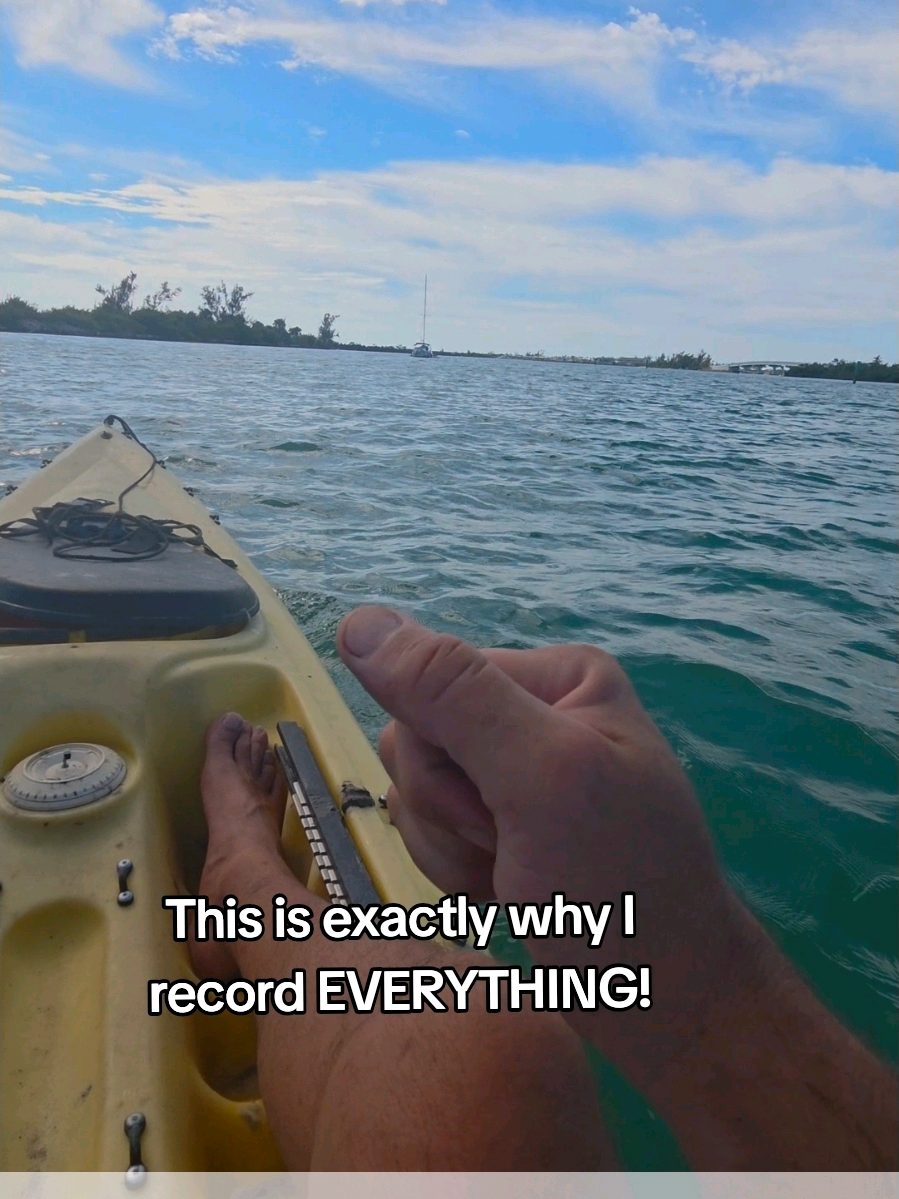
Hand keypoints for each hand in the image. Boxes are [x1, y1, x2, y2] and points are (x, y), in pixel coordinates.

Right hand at [336, 606, 754, 1075]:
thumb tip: (358, 622)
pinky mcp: (503, 823)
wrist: (667, 1000)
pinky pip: (429, 830)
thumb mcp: (540, 777)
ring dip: (448, 848)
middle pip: (414, 739)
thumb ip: (452, 695)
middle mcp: (534, 712)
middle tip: (511, 849)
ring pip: (413, 790)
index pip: (428, 686)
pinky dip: (454, 871)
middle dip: (446, 811)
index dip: (440, 762)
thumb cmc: (621, 885)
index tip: (502, 812)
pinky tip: (505, 892)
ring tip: (514, 878)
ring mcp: (516, 772)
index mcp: (557, 677)